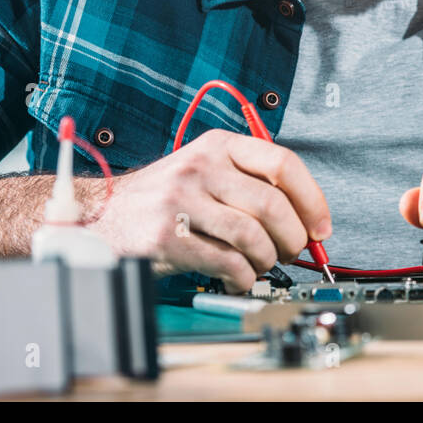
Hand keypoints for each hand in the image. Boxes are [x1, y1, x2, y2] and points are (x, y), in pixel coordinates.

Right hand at [86, 129, 330, 292]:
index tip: (321, 226)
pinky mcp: (168, 236)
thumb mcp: (205, 171)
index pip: (283, 163)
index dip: (312, 199)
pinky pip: (226, 262)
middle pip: (272, 204)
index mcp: (217, 146)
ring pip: (252, 235)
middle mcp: (200, 167)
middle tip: (290, 252)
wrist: (101, 214)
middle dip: (293, 237)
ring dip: (266, 260)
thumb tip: (306, 216)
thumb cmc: (164, 198)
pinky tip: (238, 277)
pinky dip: (243, 277)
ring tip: (260, 265)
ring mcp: (182, 200)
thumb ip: (250, 183)